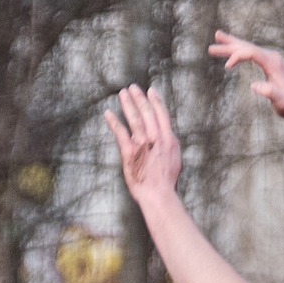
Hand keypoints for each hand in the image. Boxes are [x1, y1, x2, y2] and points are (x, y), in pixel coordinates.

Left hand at [105, 84, 182, 201]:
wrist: (159, 194)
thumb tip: (167, 138)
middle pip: (147, 112)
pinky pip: (120, 133)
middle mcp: (156, 139)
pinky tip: (108, 113)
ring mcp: (142, 145)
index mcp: (169, 139)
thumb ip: (169, 146)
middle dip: (139, 98)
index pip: (162, 114)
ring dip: (128, 104)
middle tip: (133, 87)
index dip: (156, 101)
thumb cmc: (167, 182)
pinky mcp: (129, 153)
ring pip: (135, 118)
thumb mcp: (175, 160)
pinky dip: (114, 122)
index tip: (151, 91)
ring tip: (122, 94)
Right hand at [209, 30, 283, 122]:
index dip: (238, 56)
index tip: (226, 67)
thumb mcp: (280, 101)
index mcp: (273, 63)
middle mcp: (272, 57)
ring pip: (248, 48)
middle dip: (230, 44)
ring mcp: (271, 60)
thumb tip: (254, 85)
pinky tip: (232, 54)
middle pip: (247, 46)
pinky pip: (252, 54)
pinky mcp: (269, 64)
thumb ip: (269, 92)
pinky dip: (240, 52)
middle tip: (214, 40)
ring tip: (217, 39)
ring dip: (232, 45)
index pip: (251, 52)